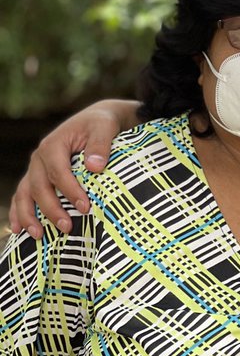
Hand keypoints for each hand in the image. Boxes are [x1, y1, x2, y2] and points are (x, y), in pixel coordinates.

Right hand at [9, 100, 136, 238]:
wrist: (96, 120)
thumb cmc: (102, 124)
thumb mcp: (105, 127)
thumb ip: (100, 145)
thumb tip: (94, 167)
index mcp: (53, 144)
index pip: (58, 172)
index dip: (70, 191)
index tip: (85, 207)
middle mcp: (39, 157)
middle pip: (39, 187)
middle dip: (51, 209)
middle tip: (67, 228)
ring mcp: (36, 168)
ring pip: (25, 194)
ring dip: (28, 215)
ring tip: (38, 236)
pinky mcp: (38, 176)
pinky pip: (23, 195)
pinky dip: (19, 212)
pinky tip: (19, 229)